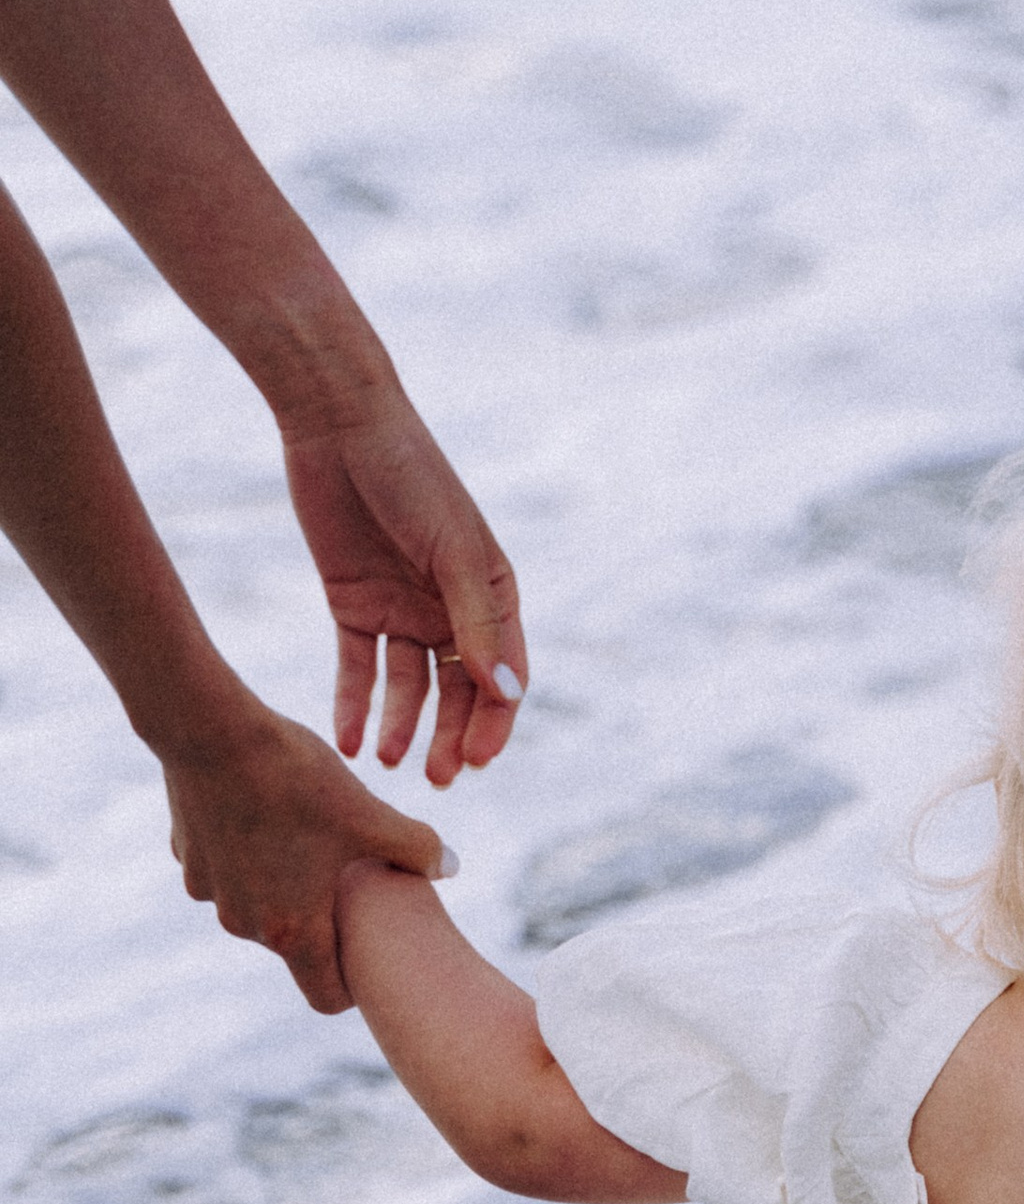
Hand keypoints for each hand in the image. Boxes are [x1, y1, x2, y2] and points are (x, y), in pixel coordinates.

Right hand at [165, 698, 451, 1014]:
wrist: (209, 729)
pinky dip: (252, 857)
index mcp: (293, 930)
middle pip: (296, 946)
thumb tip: (452, 868)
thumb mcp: (368, 815)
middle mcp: (245, 924)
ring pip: (260, 906)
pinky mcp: (187, 859)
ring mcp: (210, 893)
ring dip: (286, 886)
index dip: (356, 984)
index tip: (372, 956)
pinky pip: (231, 873)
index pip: (327, 996)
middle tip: (350, 879)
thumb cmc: (296, 778)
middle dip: (324, 922)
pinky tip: (270, 814)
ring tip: (310, 838)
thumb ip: (417, 848)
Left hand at [278, 379, 525, 788]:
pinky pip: (357, 668)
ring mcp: (402, 611)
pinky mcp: (353, 606)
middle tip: (435, 778)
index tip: (475, 761)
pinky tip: (350, 739)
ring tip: (389, 761)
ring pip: (408, 687)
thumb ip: (474, 622)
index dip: (492, 721)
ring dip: (402, 726)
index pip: (501, 675)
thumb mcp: (450, 551)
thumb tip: (506, 694)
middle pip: (455, 691)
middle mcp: (450, 610)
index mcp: (491, 596)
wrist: (337, 425)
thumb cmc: (412, 477)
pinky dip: (355, 704)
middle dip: (448, 736)